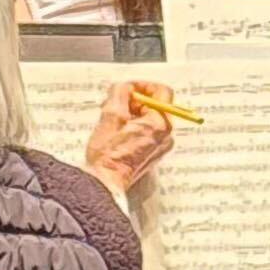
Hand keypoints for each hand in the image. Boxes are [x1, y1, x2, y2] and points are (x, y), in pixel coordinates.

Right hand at [84, 81, 174, 197]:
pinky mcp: (151, 156)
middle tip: (113, 104)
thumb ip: (120, 92)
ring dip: (131, 114)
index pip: (162, 92)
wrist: (104, 183)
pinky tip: (116, 134)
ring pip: (149, 119)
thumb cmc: (107, 155)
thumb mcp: (110, 115)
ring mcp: (160, 148)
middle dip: (133, 101)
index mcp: (160, 125)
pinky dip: (133, 128)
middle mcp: (165, 136)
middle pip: (155, 106)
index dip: (143, 85)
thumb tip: (125, 87)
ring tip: (112, 121)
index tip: (127, 89)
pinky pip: (146, 133)